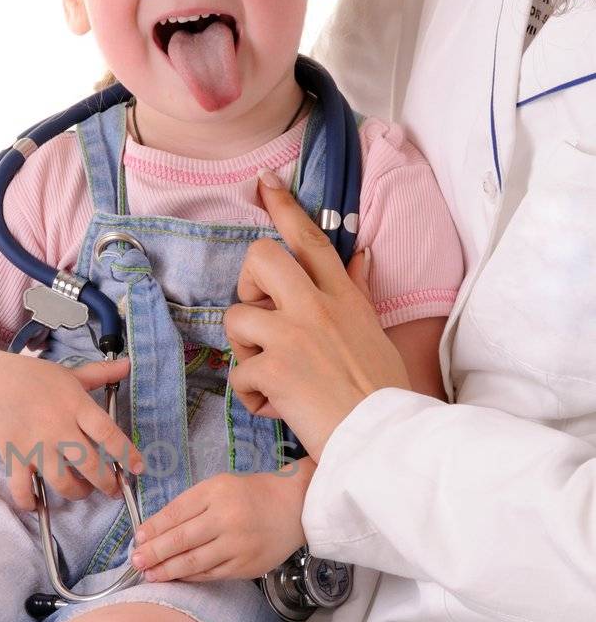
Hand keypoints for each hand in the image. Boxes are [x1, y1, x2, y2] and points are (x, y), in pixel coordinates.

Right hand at [0, 353, 144, 510]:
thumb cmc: (35, 379)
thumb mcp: (69, 374)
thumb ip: (100, 374)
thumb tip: (128, 364)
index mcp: (75, 405)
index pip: (107, 432)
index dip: (126, 453)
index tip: (138, 468)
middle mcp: (57, 427)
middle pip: (89, 464)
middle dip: (106, 483)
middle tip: (113, 489)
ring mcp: (34, 444)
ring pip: (62, 481)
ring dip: (76, 492)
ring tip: (81, 490)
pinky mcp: (13, 456)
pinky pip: (22, 488)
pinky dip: (29, 501)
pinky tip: (37, 503)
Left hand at [129, 465, 313, 581]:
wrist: (295, 506)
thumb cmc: (252, 495)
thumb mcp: (219, 487)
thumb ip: (189, 505)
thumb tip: (155, 529)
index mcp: (216, 492)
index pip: (175, 513)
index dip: (153, 529)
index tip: (138, 539)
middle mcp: (226, 518)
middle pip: (181, 539)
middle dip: (154, 552)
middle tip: (136, 561)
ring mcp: (238, 544)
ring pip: (194, 561)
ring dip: (168, 570)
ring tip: (150, 574)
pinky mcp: (247, 565)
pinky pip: (211, 574)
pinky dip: (191, 577)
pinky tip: (177, 578)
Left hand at [225, 173, 408, 460]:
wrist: (385, 438)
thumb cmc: (382, 392)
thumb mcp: (374, 332)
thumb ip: (356, 291)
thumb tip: (360, 254)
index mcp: (342, 297)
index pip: (311, 238)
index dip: (284, 206)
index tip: (264, 183)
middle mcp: (316, 306)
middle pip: (260, 257)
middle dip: (247, 282)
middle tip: (259, 314)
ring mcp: (293, 334)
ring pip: (236, 318)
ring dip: (245, 352)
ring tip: (274, 378)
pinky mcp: (274, 367)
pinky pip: (238, 373)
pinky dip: (252, 397)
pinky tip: (278, 408)